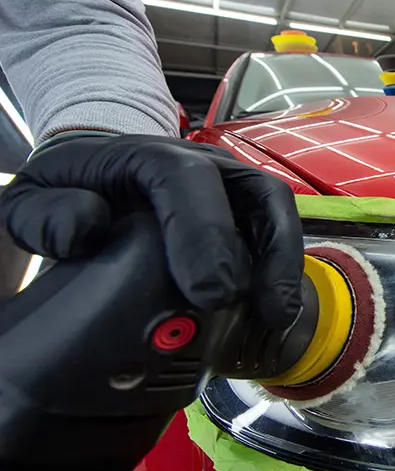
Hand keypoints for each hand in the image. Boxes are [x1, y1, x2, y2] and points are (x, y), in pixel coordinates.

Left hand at [0, 135, 303, 325]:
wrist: (97, 175)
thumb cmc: (71, 191)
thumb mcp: (32, 200)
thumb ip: (45, 216)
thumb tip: (89, 228)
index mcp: (149, 155)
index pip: (186, 181)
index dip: (205, 234)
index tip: (209, 293)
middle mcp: (204, 163)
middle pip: (255, 193)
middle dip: (265, 253)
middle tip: (259, 310)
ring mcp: (232, 185)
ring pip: (278, 212)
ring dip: (285, 264)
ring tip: (279, 315)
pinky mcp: (247, 212)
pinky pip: (278, 233)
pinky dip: (283, 271)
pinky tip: (275, 312)